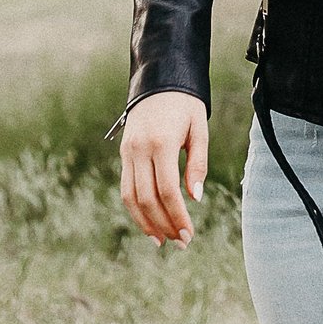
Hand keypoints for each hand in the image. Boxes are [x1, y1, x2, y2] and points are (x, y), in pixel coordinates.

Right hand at [119, 90, 208, 244]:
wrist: (159, 81)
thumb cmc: (185, 105)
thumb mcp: (199, 129)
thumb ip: (198, 164)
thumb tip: (195, 198)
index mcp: (161, 143)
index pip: (167, 190)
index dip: (178, 216)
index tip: (189, 235)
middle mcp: (139, 149)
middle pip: (147, 199)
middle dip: (163, 225)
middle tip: (180, 242)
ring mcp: (128, 152)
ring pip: (130, 197)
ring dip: (146, 223)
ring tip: (163, 241)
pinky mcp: (123, 154)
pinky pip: (126, 188)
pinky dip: (135, 209)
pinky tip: (149, 223)